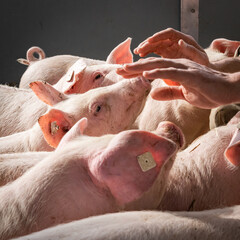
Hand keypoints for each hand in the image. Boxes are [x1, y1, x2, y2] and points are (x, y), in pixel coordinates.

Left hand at [116, 58, 239, 108]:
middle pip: (152, 65)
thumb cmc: (208, 92)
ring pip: (160, 66)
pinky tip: (146, 74)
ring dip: (142, 68)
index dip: (137, 72)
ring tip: (126, 69)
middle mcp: (178, 66)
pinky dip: (159, 73)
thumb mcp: (184, 94)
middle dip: (134, 68)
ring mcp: (185, 69)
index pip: (152, 69)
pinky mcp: (192, 75)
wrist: (229, 91)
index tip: (123, 75)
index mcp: (176, 70)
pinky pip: (173, 73)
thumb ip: (169, 92)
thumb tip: (152, 94)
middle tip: (118, 70)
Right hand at [134, 28, 209, 66]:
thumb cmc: (204, 66)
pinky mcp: (166, 55)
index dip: (159, 36)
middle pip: (159, 39)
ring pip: (155, 46)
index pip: (169, 34)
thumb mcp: (200, 59)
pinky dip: (148, 55)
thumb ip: (191, 50)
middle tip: (139, 50)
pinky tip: (140, 59)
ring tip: (137, 53)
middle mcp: (175, 42)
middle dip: (148, 44)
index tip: (149, 41)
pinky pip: (154, 53)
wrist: (204, 74)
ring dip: (146, 49)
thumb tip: (179, 41)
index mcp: (184, 40)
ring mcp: (170, 48)